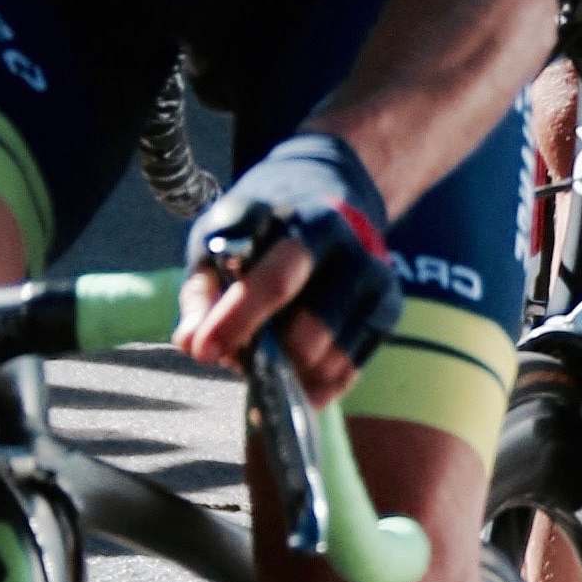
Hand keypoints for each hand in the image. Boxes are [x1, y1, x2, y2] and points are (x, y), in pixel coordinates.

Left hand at [180, 127, 403, 400]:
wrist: (327, 198)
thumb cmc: (260, 230)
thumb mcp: (219, 242)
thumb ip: (203, 293)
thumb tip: (191, 343)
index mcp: (301, 219)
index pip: (272, 279)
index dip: (235, 319)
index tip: (203, 350)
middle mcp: (346, 243)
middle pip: (308, 324)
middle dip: (262, 353)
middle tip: (232, 360)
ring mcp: (374, 274)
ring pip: (327, 351)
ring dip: (287, 372)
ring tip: (263, 361)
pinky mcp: (389, 307)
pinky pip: (349, 367)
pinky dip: (315, 384)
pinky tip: (293, 378)